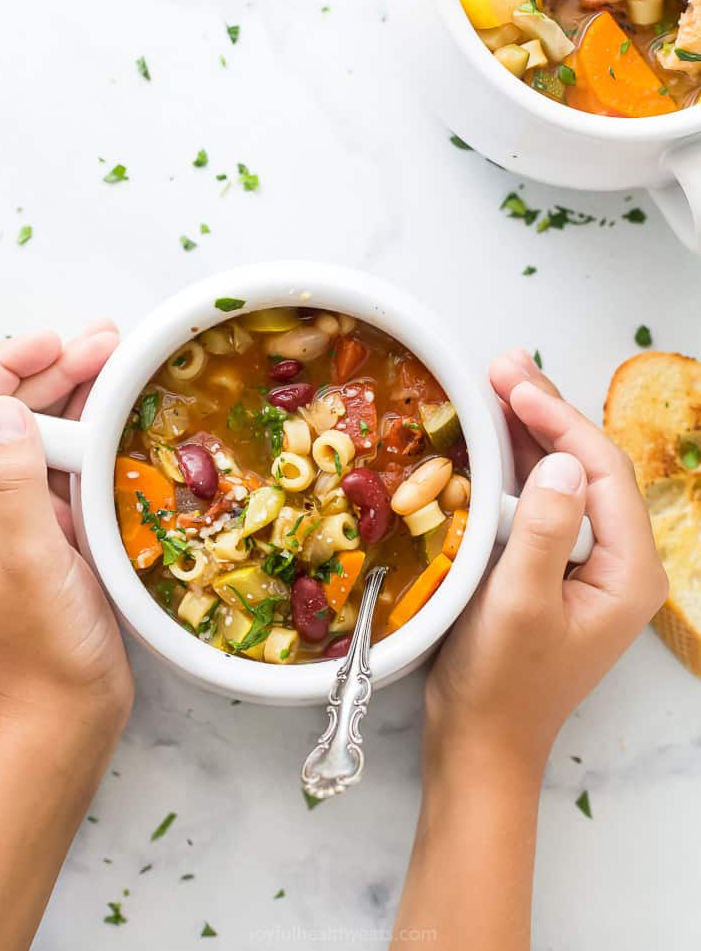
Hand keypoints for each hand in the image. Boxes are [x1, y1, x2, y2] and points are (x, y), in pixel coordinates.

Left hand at [0, 324, 132, 721]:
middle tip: (105, 342)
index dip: (7, 367)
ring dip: (80, 397)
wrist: (63, 714)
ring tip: (119, 362)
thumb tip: (2, 411)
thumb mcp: (24, 564)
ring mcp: (24, 518)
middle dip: (54, 370)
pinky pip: (77, 471)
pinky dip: (99, 440)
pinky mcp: (59, 536)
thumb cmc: (36, 653)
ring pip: (48, 437)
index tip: (54, 341)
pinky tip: (125, 419)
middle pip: (13, 416)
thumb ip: (10, 487)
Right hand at [425, 348, 666, 775]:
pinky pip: (543, 502)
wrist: (479, 741)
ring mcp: (587, 564)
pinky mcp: (555, 568)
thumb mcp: (519, 604)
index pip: (602, 471)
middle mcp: (618, 562)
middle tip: (503, 366)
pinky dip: (517, 465)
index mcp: (628, 570)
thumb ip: (544, 528)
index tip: (512, 383)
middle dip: (546, 413)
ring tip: (497, 383)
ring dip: (531, 431)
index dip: (559, 420)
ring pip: (566, 478)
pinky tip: (494, 436)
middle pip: (589, 466)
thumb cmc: (500, 682)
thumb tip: (563, 459)